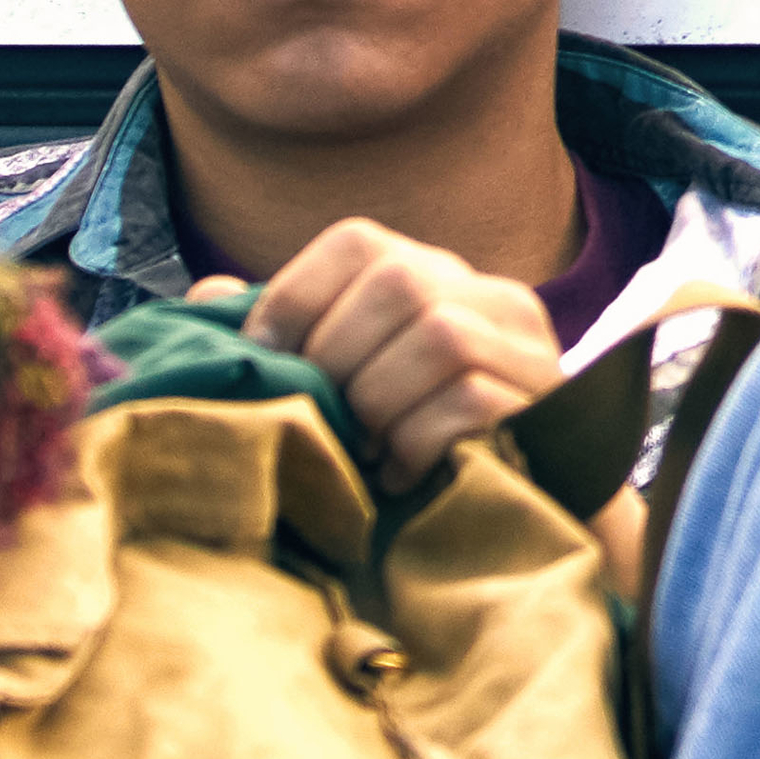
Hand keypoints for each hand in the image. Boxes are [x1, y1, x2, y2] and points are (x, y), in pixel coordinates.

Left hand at [237, 219, 643, 588]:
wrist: (523, 517)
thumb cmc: (415, 449)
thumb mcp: (346, 387)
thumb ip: (290, 340)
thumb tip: (209, 292)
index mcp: (438, 278)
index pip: (358, 241)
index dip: (295, 297)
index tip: (266, 359)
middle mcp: (494, 297)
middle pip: (399, 281)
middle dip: (339, 356)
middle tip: (327, 415)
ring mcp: (530, 348)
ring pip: (439, 336)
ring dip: (380, 401)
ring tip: (366, 446)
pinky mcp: (550, 403)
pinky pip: (471, 401)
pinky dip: (416, 442)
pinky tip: (400, 472)